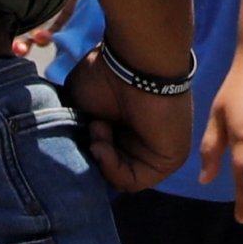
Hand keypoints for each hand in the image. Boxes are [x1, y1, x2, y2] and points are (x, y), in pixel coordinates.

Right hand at [64, 49, 193, 192]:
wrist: (135, 62)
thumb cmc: (106, 75)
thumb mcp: (80, 106)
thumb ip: (78, 133)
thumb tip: (74, 154)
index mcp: (123, 130)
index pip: (101, 159)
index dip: (82, 154)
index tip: (73, 134)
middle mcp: (141, 143)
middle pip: (109, 171)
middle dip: (92, 155)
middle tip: (88, 128)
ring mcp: (156, 153)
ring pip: (120, 179)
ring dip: (101, 158)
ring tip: (98, 128)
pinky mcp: (169, 161)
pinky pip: (135, 181)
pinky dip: (112, 168)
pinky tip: (103, 144)